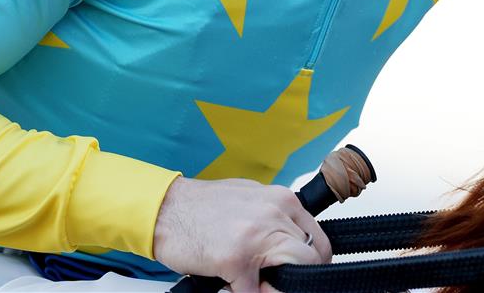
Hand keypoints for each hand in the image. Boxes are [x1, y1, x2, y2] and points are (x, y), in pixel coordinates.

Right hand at [153, 176, 330, 290]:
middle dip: (301, 275)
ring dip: (279, 285)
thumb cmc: (202, 206)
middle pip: (313, 256)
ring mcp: (256, 237)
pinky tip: (234, 284)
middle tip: (281, 280)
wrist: (165, 209)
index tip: (302, 270)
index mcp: (282, 200)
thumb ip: (274, 218)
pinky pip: (255, 291)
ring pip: (294, 272)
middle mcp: (274, 214)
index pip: (318, 238)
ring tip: (260, 284)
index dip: (312, 260)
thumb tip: (291, 240)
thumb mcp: (250, 200)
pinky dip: (248, 292)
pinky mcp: (236, 259)